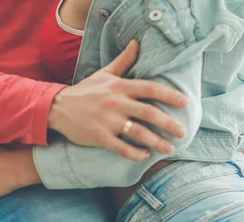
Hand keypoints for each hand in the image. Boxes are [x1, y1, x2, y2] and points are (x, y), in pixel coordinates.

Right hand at [48, 40, 189, 161]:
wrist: (58, 107)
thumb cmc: (84, 91)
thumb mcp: (104, 74)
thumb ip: (123, 61)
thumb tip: (137, 44)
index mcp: (119, 86)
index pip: (150, 89)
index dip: (170, 95)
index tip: (185, 103)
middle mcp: (115, 103)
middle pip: (148, 113)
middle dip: (169, 123)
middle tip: (183, 132)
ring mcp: (107, 121)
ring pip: (138, 132)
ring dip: (157, 141)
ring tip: (169, 148)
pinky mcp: (98, 136)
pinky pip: (121, 147)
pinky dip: (134, 153)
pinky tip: (144, 155)